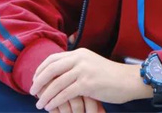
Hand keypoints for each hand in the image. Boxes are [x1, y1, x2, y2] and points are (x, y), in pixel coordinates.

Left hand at [30, 48, 152, 110]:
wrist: (129, 80)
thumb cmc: (110, 76)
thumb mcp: (91, 64)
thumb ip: (76, 66)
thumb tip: (58, 74)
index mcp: (78, 53)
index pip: (53, 58)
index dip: (41, 69)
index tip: (35, 79)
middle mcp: (79, 59)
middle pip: (51, 69)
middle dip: (39, 81)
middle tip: (32, 92)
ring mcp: (83, 70)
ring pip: (56, 83)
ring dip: (45, 95)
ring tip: (39, 104)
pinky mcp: (87, 84)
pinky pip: (65, 93)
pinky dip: (55, 101)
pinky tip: (50, 106)